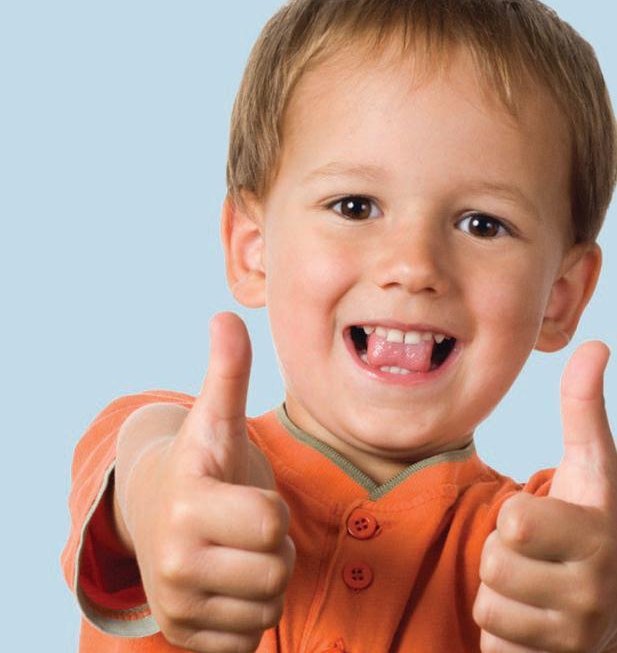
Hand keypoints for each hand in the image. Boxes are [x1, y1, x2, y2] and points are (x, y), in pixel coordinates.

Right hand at [124, 312, 294, 652]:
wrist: (154, 516)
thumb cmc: (202, 467)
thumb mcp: (216, 420)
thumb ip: (228, 372)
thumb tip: (226, 315)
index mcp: (186, 504)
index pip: (272, 523)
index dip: (272, 509)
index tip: (246, 497)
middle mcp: (172, 560)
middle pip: (276, 568)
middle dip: (273, 546)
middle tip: (244, 527)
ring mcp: (176, 605)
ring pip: (268, 604)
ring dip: (264, 579)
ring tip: (236, 552)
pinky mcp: (185, 637)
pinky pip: (250, 637)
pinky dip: (249, 613)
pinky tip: (226, 584)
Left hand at [473, 341, 616, 651]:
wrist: (607, 612)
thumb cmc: (588, 528)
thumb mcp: (592, 470)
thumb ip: (585, 409)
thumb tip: (593, 344)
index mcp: (601, 532)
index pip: (517, 520)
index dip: (516, 516)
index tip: (548, 521)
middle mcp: (599, 588)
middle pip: (496, 559)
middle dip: (503, 554)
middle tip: (534, 555)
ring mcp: (578, 633)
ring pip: (490, 601)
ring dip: (501, 591)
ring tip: (535, 588)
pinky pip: (492, 639)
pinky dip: (502, 629)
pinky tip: (532, 622)